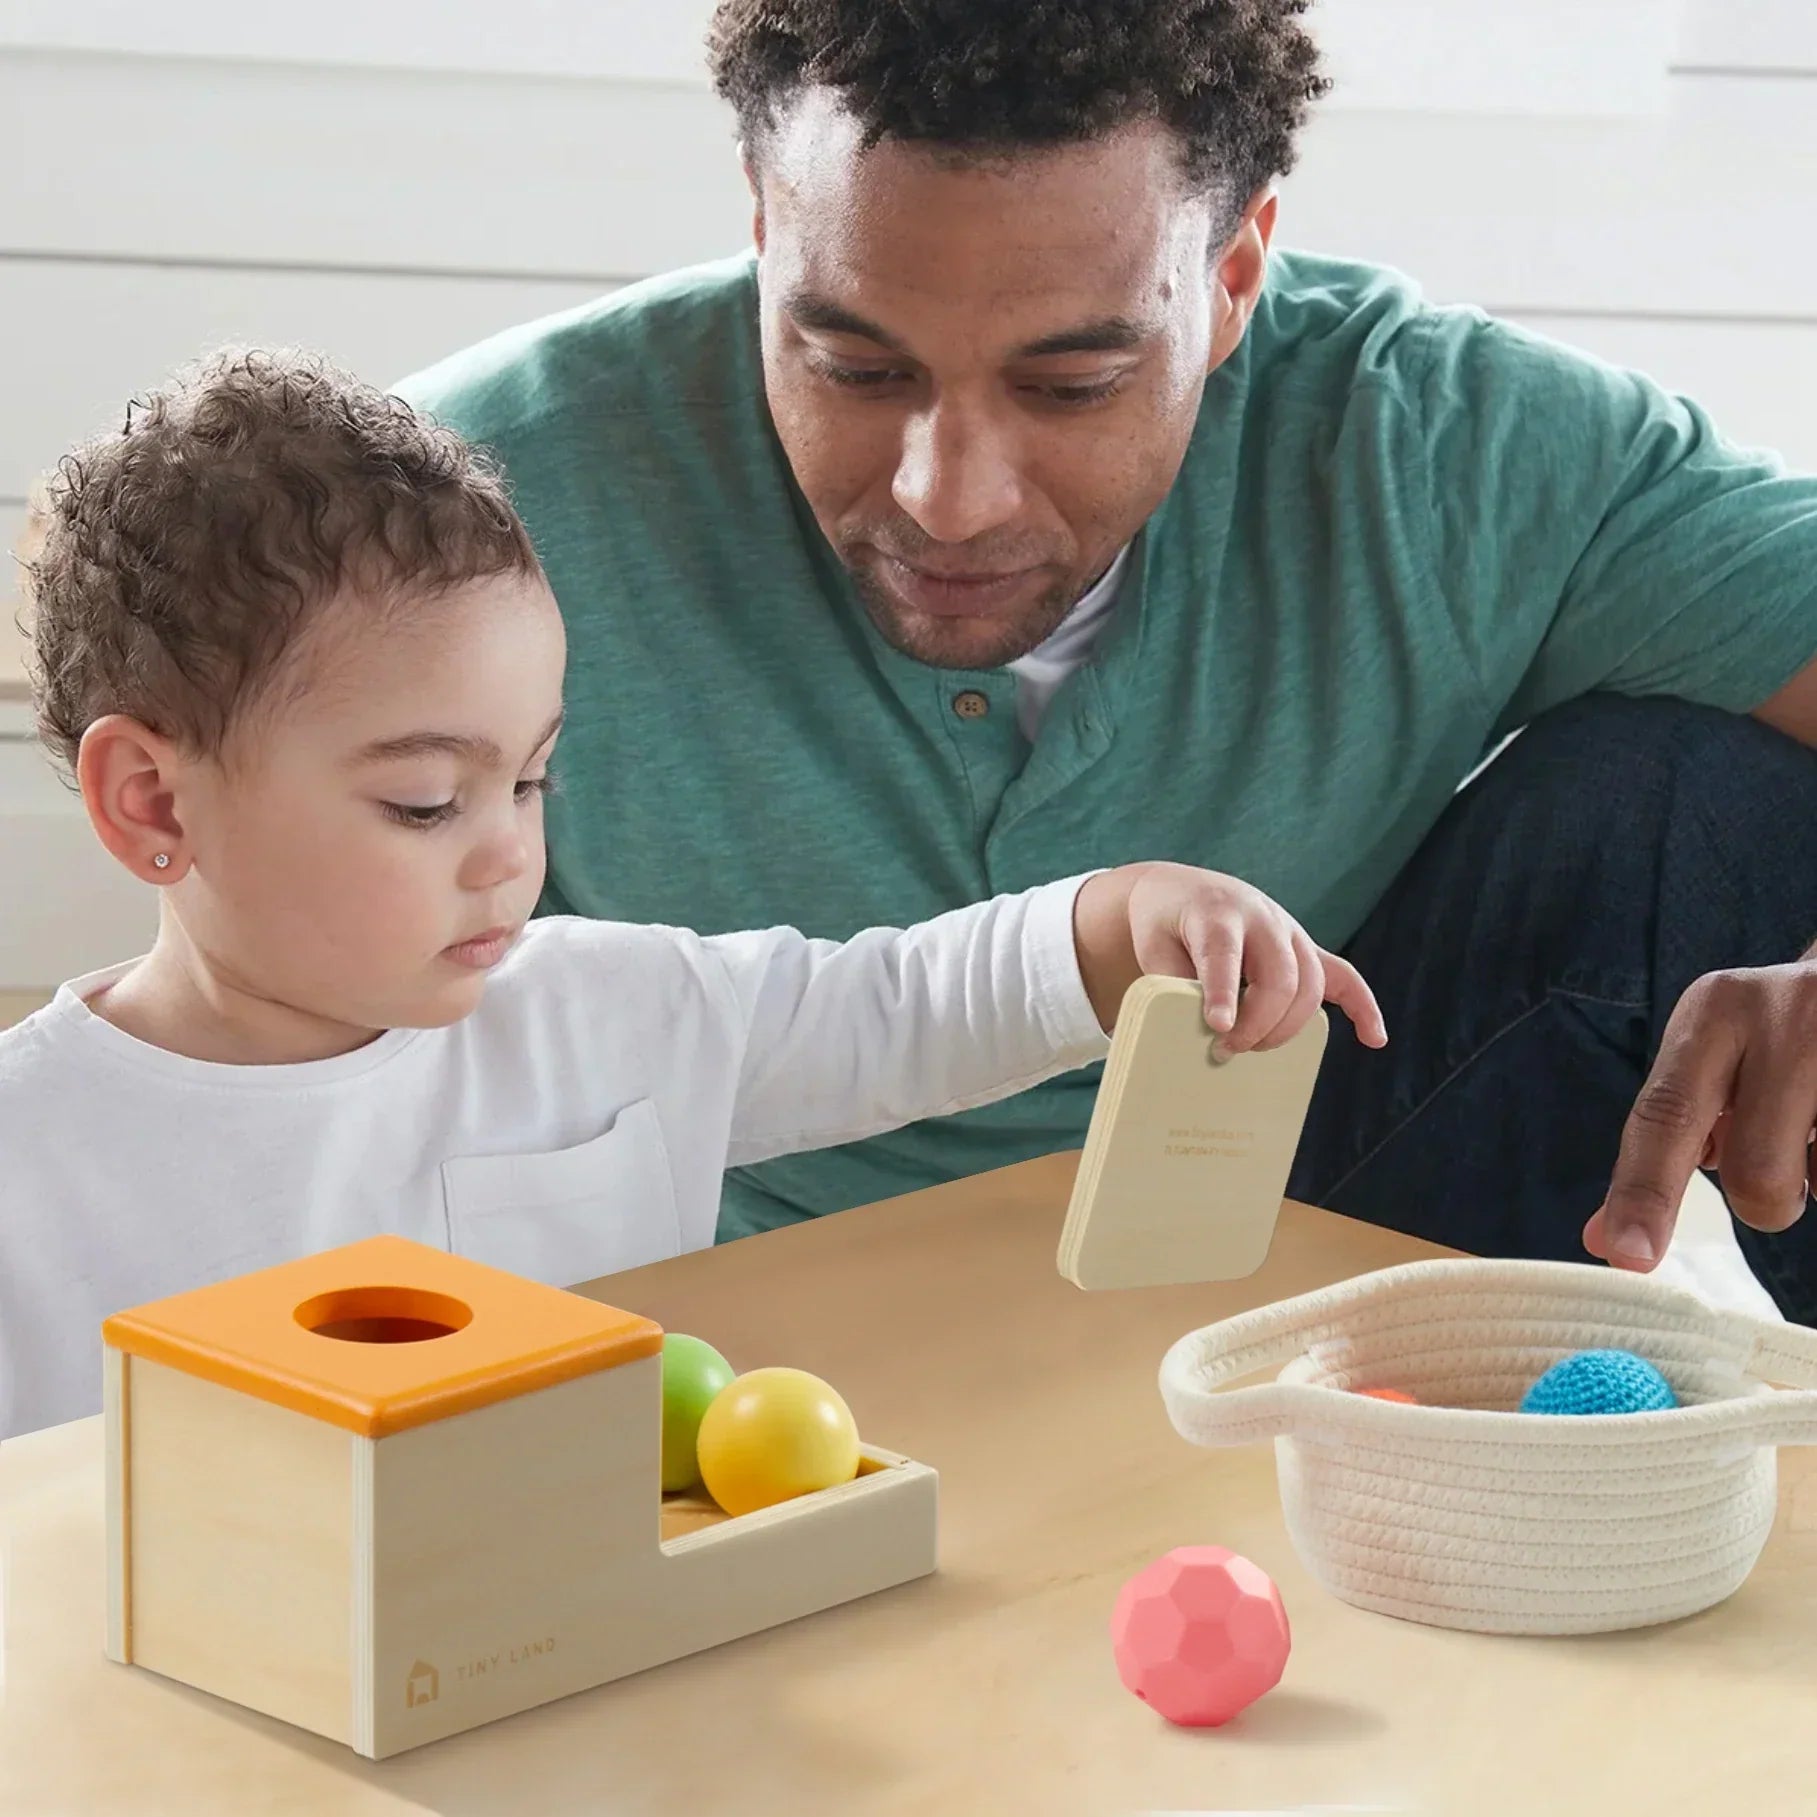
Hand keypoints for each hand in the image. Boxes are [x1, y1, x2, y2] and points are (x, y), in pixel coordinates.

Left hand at [1073, 862, 1387, 1049]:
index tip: (1218, 1027)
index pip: (1225, 953)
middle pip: (1280, 976)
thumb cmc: (1163, 926)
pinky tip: (1374, 1040)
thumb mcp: (1152, 948)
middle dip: (1258, 1023)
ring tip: (1252, 1049)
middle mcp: (1262, 918)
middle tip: (1225, 1051)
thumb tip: (1191, 1035)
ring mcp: (1291, 932)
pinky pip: (1344, 976)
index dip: (1222, 993)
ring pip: (1311, 984)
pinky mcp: (1305, 949)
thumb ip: (1170, 985)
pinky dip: (1362, 1007)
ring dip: (1288, 1027)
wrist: (1180, 893)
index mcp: (1217, 913)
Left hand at [1584, 959, 1816, 1269]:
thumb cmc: (1772, 1039)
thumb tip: (1606, 1242)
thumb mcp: (1709, 1064)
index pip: (1665, 1115)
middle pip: (1756, 1173)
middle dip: (1764, 1200)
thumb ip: (1660, 1148)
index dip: (1644, 1192)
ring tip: (1814, 1121)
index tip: (1628, 1256)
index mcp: (1715, 1011)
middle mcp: (1784, 1016)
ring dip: (1814, 1179)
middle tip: (1778, 1166)